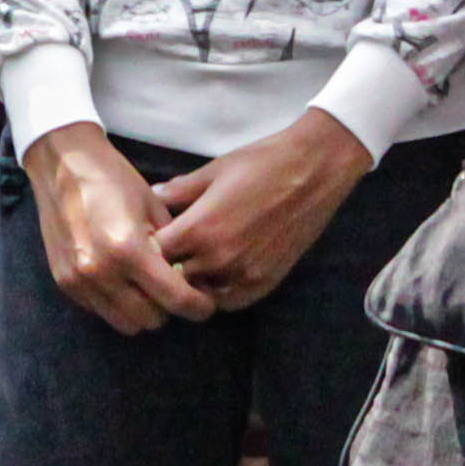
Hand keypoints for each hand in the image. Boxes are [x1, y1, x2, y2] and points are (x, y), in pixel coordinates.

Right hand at [23, 122, 213, 335]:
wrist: (63, 165)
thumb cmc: (113, 180)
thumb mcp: (153, 208)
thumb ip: (172, 248)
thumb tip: (189, 278)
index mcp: (129, 249)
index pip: (175, 299)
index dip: (198, 307)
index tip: (205, 303)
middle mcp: (101, 272)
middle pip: (150, 320)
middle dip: (168, 309)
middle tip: (174, 290)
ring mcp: (79, 281)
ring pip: (125, 323)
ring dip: (142, 311)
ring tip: (146, 287)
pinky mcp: (64, 283)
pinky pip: (101, 311)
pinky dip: (117, 303)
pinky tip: (121, 279)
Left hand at [145, 110, 377, 313]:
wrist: (313, 171)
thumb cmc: (261, 163)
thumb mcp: (212, 171)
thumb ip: (179, 190)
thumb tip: (154, 196)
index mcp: (198, 229)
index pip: (155, 253)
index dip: (151, 244)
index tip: (154, 236)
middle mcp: (217, 258)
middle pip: (175, 276)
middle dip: (170, 264)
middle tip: (174, 250)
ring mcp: (243, 274)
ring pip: (201, 292)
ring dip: (195, 280)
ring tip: (197, 261)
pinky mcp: (265, 282)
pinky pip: (230, 301)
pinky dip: (220, 291)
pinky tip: (220, 273)